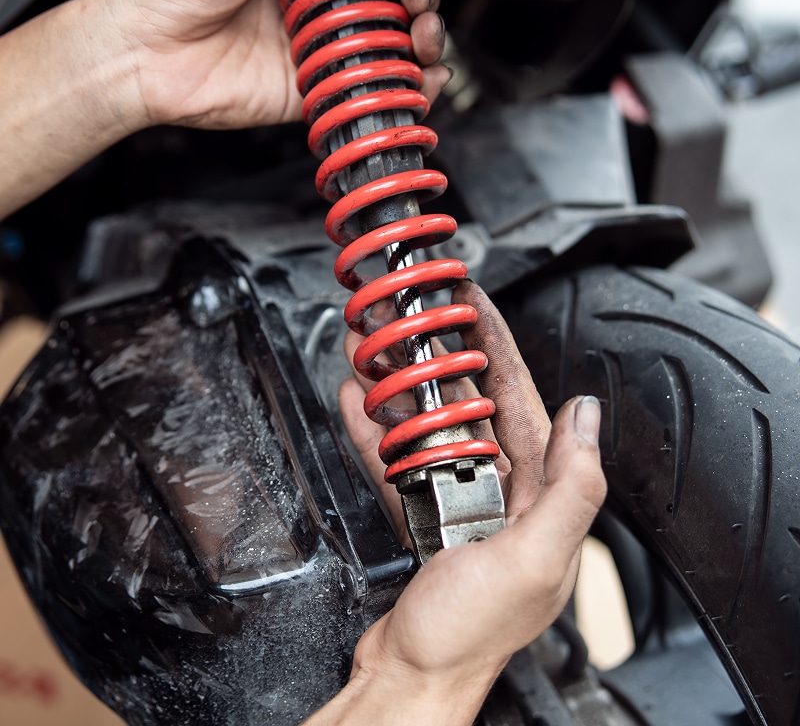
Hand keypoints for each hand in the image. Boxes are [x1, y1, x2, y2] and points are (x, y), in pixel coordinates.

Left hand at [0, 0, 448, 213]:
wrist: (151, 50)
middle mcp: (315, 3)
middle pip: (389, 1)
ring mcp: (316, 48)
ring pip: (386, 46)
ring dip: (420, 40)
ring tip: (423, 33)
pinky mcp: (312, 89)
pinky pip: (366, 90)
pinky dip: (404, 88)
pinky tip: (424, 77)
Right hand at [315, 280, 605, 724]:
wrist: (410, 677)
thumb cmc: (468, 634)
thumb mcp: (533, 559)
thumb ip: (570, 486)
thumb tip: (586, 414)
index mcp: (539, 496)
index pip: (523, 401)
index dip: (497, 349)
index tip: (474, 311)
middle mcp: (504, 493)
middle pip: (472, 406)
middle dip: (444, 359)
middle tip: (419, 322)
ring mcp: (461, 502)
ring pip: (431, 427)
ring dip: (404, 390)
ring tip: (380, 355)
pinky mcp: (424, 515)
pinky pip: (400, 461)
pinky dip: (378, 433)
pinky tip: (357, 405)